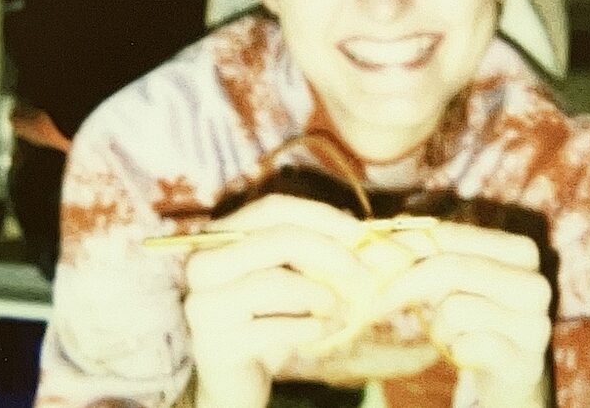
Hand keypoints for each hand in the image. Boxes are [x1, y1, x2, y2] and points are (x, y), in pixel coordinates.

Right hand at [183, 195, 372, 407]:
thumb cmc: (272, 321)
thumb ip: (337, 260)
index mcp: (223, 237)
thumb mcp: (303, 284)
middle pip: (276, 238)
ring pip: (275, 282)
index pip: (273, 208)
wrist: (238, 381)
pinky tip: (324, 332)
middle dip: (330, 252)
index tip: (362, 232)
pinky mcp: (214, 344)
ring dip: (322, 296)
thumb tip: (386, 243)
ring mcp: (204, 303)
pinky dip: (311, 329)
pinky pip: (275, 328)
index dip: (320, 216)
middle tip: (364, 273)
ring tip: (342, 312)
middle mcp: (204, 263)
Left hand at [378, 223, 552, 407]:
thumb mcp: (454, 278)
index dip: (405, 247)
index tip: (371, 262)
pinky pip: (466, 347)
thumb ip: (426, 254)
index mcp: (520, 250)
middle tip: (377, 301)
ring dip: (437, 327)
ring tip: (449, 334)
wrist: (510, 369)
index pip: (450, 235)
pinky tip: (464, 352)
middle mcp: (535, 283)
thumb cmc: (476, 313)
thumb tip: (374, 238)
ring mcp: (535, 325)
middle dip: (406, 285)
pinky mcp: (524, 362)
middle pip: (452, 268)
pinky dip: (454, 351)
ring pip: (455, 310)